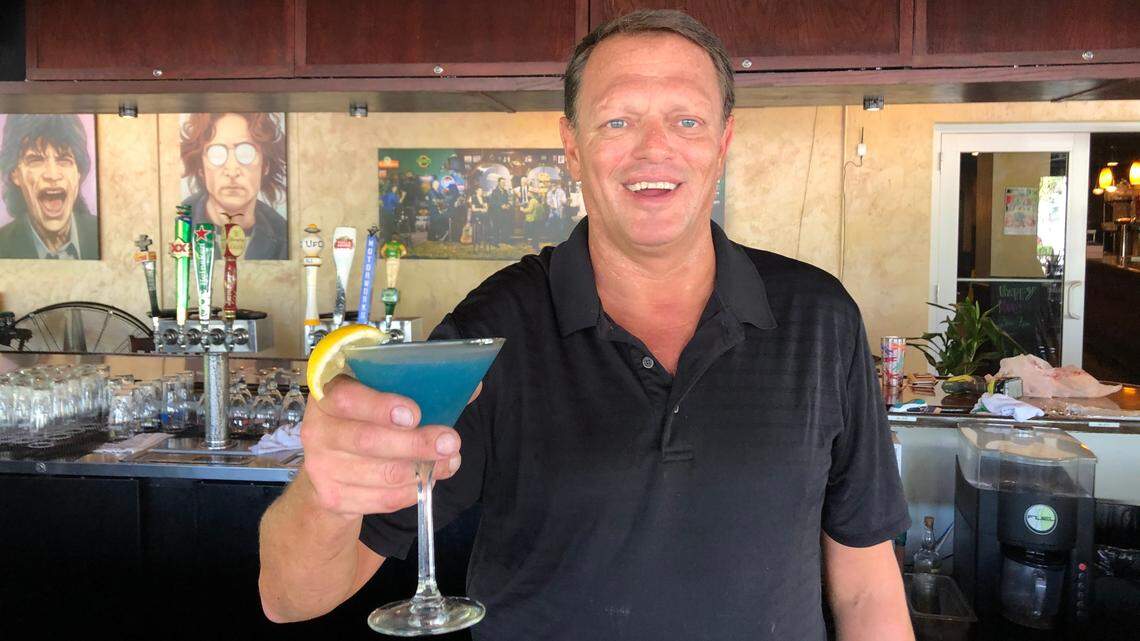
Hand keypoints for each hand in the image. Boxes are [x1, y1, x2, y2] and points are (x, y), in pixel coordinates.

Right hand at [299, 375, 473, 518]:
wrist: (330, 468)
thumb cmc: (365, 422)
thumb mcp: (383, 397)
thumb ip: (420, 390)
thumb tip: (470, 388)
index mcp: (329, 393)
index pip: (348, 398)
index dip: (381, 406)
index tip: (415, 414)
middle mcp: (317, 429)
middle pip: (368, 440)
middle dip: (415, 443)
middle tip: (450, 441)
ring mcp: (321, 466)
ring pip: (380, 473)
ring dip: (422, 469)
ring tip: (450, 460)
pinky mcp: (333, 497)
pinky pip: (381, 499)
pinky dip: (411, 491)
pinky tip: (428, 479)